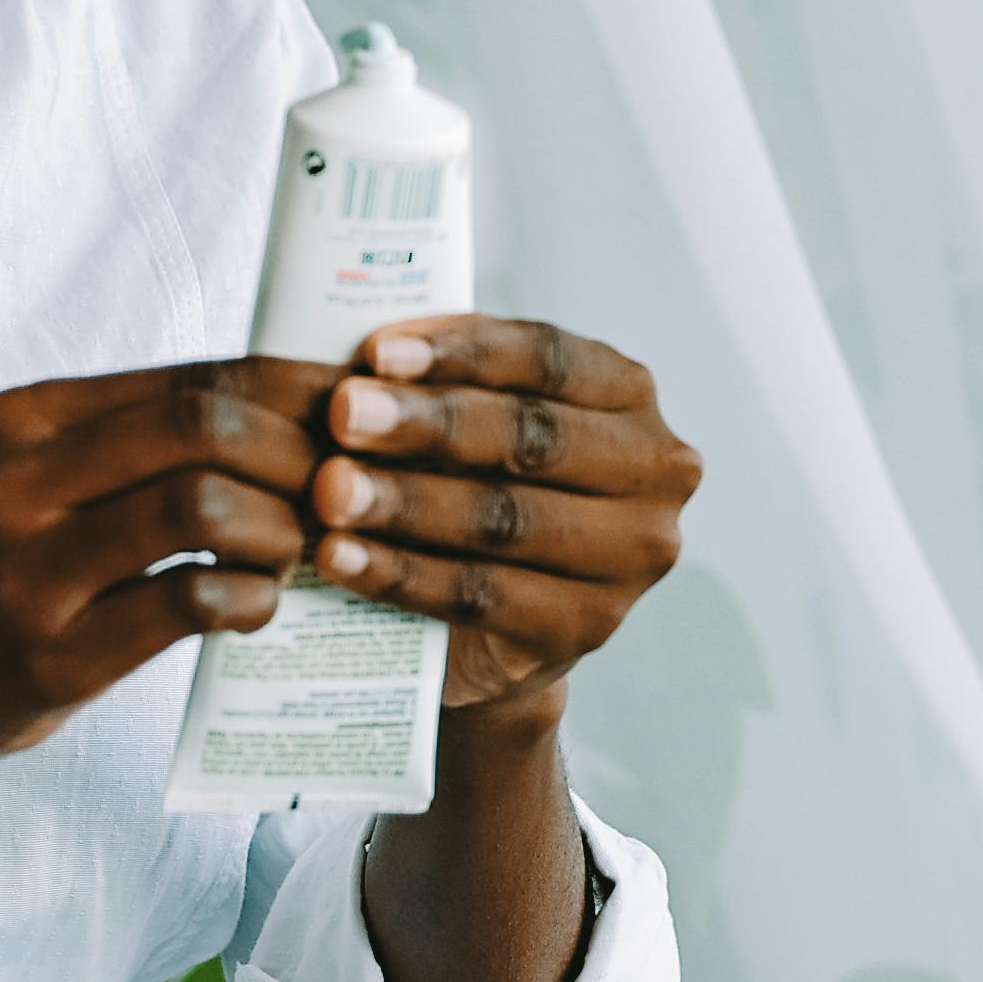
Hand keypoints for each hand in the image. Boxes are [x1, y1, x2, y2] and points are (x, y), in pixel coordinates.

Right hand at [0, 361, 323, 801]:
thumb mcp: (4, 471)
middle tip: (348, 488)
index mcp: (20, 418)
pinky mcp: (48, 658)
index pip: (194, 375)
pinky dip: (248, 600)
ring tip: (306, 550)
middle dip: (303, 451)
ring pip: (200, 506)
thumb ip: (109, 440)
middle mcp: (18, 479)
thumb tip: (261, 410)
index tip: (358, 412)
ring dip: (284, 527)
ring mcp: (29, 570)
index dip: (296, 389)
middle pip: (205, 423)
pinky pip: (182, 606)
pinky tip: (260, 607)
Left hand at [303, 317, 700, 722]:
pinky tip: (340, 558)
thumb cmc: (478, 486)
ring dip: (406, 502)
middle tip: (341, 414)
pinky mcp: (587, 630)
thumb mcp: (476, 421)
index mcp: (630, 397)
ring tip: (328, 490)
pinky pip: (480, 596)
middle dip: (427, 425)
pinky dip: (401, 575)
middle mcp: (654, 474)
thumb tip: (364, 359)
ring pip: (506, 519)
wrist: (488, 626)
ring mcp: (630, 559)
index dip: (463, 352)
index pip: (549, 359)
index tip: (378, 351)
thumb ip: (443, 383)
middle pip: (531, 437)